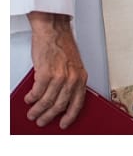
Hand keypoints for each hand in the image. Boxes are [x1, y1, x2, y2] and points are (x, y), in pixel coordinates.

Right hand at [24, 12, 86, 129]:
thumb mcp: (72, 66)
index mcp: (81, 77)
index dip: (71, 116)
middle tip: (42, 121)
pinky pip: (37, 92)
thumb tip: (58, 99)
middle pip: (60, 105)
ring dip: (38, 110)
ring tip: (32, 114)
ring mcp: (59, 76)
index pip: (78, 103)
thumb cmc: (62, 46)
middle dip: (50, 116)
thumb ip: (68, 82)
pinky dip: (32, 98)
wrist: (54, 31)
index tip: (65, 124)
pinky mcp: (46, 72)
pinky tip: (29, 100)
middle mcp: (72, 78)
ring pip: (48, 101)